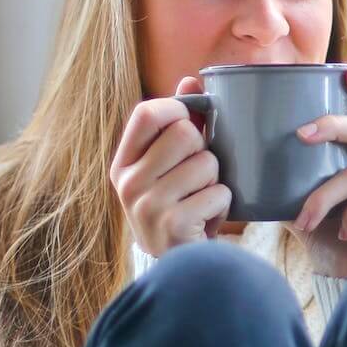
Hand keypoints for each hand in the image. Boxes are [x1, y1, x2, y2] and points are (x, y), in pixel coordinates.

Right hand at [109, 75, 230, 256]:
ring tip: (203, 199)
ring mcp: (148, 205)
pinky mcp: (173, 225)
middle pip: (185, 133)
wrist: (178, 267)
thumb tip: (190, 79)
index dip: (177, 109)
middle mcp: (128, 183)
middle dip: (205, 151)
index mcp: (123, 164)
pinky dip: (223, 204)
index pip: (147, 113)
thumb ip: (178, 123)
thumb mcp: (168, 167)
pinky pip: (218, 192)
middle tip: (199, 174)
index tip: (190, 123)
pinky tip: (208, 218)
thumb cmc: (177, 207)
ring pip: (207, 163)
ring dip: (217, 180)